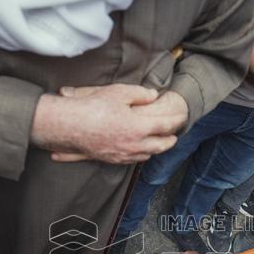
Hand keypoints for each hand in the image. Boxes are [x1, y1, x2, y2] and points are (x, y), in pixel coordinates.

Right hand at [33, 84, 186, 163]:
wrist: (70, 127)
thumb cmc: (94, 107)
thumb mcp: (119, 93)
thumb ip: (140, 94)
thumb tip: (153, 96)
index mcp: (140, 127)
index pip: (166, 125)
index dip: (177, 120)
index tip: (183, 117)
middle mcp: (135, 144)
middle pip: (162, 145)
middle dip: (171, 140)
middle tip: (175, 135)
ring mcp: (124, 154)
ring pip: (148, 155)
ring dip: (157, 149)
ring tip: (160, 143)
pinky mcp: (113, 160)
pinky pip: (134, 160)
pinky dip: (142, 155)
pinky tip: (140, 151)